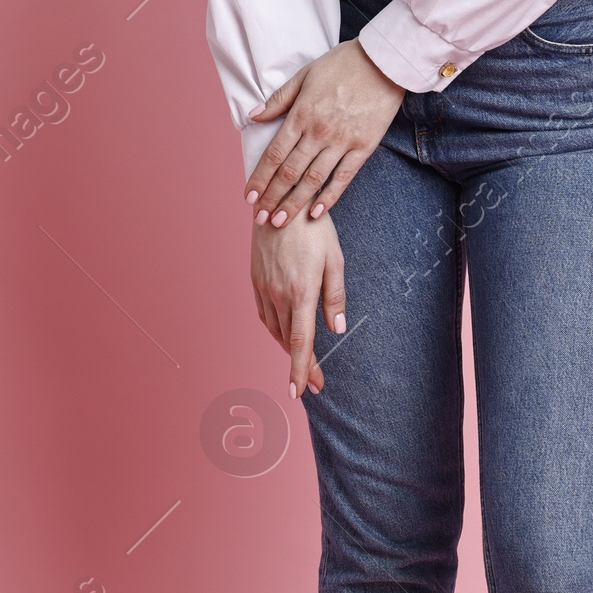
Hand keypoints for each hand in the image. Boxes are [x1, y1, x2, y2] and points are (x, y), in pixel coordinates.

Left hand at [247, 40, 403, 227]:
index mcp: (302, 114)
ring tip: (280, 223)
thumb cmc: (342, 64)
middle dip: (272, 198)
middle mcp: (319, 132)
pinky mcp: (364, 147)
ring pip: (313, 180)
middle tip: (260, 218)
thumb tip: (252, 116)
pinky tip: (316, 213)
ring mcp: (342, 141)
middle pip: (290, 172)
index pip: (275, 154)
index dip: (260, 178)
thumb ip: (279, 99)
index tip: (249, 196)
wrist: (384, 61)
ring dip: (294, 204)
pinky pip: (343, 178)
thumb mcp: (305, 75)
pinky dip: (329, 197)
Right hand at [251, 210, 345, 399]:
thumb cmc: (314, 227)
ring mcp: (264, 288)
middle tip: (315, 384)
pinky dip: (275, 330)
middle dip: (301, 365)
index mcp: (301, 292)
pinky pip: (264, 314)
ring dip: (288, 349)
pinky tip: (285, 334)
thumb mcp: (335, 260)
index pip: (299, 342)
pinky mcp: (255, 280)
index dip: (301, 370)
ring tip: (303, 362)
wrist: (279, 200)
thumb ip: (335, 298)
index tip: (300, 392)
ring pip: (275, 330)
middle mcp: (278, 294)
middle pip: (287, 341)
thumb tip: (336, 330)